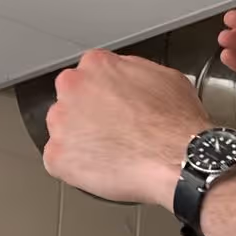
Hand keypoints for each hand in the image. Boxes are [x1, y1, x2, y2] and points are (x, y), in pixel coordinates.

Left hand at [43, 49, 206, 208]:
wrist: (178, 159)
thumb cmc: (176, 124)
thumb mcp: (165, 78)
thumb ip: (133, 72)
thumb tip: (128, 78)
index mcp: (97, 66)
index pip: (90, 76)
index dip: (104, 95)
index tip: (114, 107)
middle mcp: (73, 88)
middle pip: (71, 101)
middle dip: (88, 116)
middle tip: (114, 132)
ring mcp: (61, 123)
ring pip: (63, 131)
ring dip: (81, 141)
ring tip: (111, 154)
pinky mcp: (57, 156)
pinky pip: (59, 162)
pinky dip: (76, 168)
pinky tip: (102, 169)